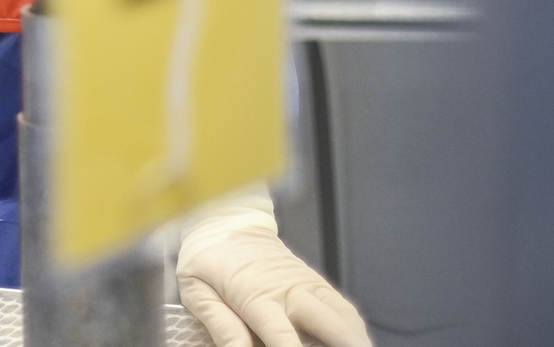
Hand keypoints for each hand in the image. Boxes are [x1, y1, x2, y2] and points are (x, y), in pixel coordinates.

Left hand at [177, 199, 370, 346]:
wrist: (226, 220)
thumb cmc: (208, 257)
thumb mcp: (196, 289)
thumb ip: (219, 323)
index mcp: (255, 294)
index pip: (281, 335)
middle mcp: (288, 289)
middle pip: (329, 326)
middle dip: (345, 346)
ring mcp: (306, 284)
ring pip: (344, 317)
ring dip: (356, 339)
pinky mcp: (315, 281)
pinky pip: (344, 307)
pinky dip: (355, 328)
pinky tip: (357, 342)